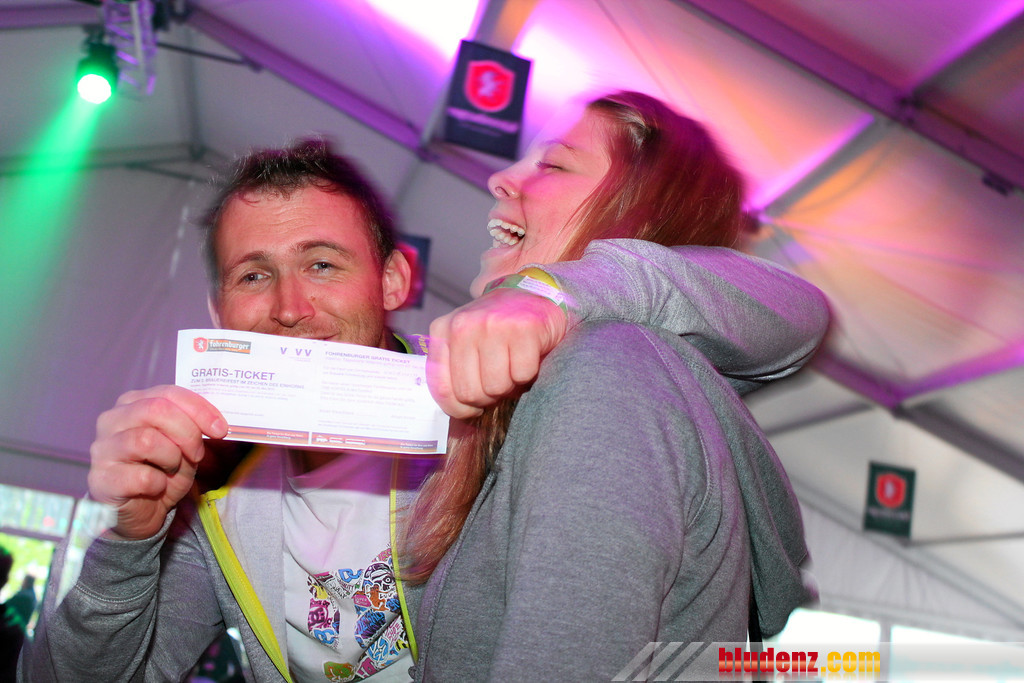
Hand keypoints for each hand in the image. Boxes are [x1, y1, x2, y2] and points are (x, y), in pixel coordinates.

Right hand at [88, 385, 227, 539]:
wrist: (142, 511)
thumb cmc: (162, 470)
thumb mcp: (184, 445)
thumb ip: (194, 427)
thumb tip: (217, 423)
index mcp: (132, 403)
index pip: (168, 393)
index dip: (199, 409)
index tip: (221, 429)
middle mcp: (111, 420)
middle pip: (156, 410)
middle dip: (188, 432)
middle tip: (197, 454)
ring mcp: (102, 449)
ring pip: (146, 440)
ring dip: (172, 458)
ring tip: (172, 469)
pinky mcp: (101, 479)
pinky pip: (141, 476)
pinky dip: (159, 483)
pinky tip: (156, 487)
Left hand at [427, 287, 567, 418]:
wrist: (530, 292)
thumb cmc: (495, 327)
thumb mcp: (463, 340)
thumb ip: (452, 369)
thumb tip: (457, 410)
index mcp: (443, 330)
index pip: (442, 388)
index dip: (459, 408)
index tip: (472, 408)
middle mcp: (464, 325)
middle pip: (470, 393)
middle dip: (488, 397)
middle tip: (497, 381)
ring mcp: (494, 324)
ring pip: (497, 387)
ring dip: (509, 386)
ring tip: (512, 366)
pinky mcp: (525, 328)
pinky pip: (522, 375)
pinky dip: (528, 374)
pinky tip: (527, 356)